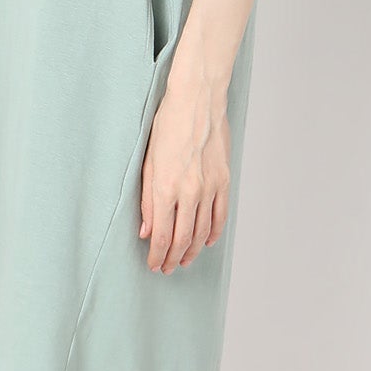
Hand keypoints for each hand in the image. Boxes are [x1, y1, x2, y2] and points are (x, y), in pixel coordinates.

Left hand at [138, 52, 231, 272]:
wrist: (198, 101)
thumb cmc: (167, 125)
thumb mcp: (146, 161)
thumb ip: (145, 199)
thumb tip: (146, 230)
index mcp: (165, 187)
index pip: (161, 235)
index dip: (157, 255)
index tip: (153, 264)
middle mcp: (189, 192)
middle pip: (181, 239)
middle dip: (172, 258)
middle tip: (166, 268)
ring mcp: (209, 188)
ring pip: (201, 232)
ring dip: (191, 251)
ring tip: (183, 261)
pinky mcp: (224, 180)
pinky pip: (219, 215)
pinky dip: (212, 233)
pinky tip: (205, 242)